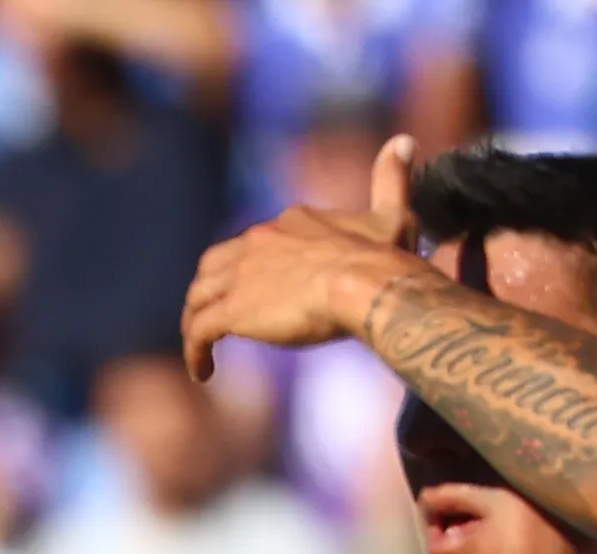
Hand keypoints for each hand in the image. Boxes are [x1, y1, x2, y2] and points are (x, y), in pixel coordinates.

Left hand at [184, 135, 427, 376]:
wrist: (367, 283)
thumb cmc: (384, 257)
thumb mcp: (392, 213)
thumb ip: (391, 180)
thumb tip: (403, 140)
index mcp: (291, 222)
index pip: (256, 242)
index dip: (252, 266)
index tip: (259, 290)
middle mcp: (258, 241)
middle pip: (215, 265)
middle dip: (211, 289)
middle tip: (216, 315)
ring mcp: (241, 275)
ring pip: (198, 297)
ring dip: (195, 321)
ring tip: (202, 347)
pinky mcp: (232, 310)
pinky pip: (198, 331)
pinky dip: (194, 351)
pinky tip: (202, 371)